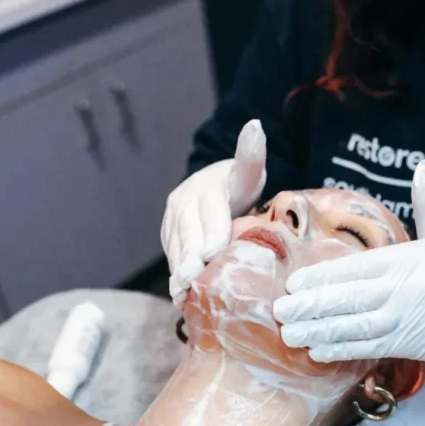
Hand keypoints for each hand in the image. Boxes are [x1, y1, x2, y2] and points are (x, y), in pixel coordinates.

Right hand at [162, 119, 267, 306]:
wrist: (214, 187)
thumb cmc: (238, 183)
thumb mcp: (249, 171)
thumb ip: (251, 155)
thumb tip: (255, 125)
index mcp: (205, 188)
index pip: (210, 212)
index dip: (211, 233)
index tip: (212, 252)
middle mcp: (182, 204)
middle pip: (187, 235)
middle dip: (189, 260)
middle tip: (192, 282)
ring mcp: (172, 223)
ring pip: (176, 250)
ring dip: (178, 274)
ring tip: (183, 297)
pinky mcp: (169, 238)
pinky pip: (173, 259)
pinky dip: (177, 278)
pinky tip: (182, 299)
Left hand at [272, 161, 424, 363]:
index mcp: (406, 261)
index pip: (356, 269)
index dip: (322, 277)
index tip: (293, 282)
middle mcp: (402, 292)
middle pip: (349, 300)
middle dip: (312, 306)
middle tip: (279, 311)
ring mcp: (405, 321)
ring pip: (355, 328)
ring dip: (320, 332)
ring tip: (290, 335)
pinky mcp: (410, 345)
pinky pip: (370, 349)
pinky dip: (343, 351)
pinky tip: (318, 351)